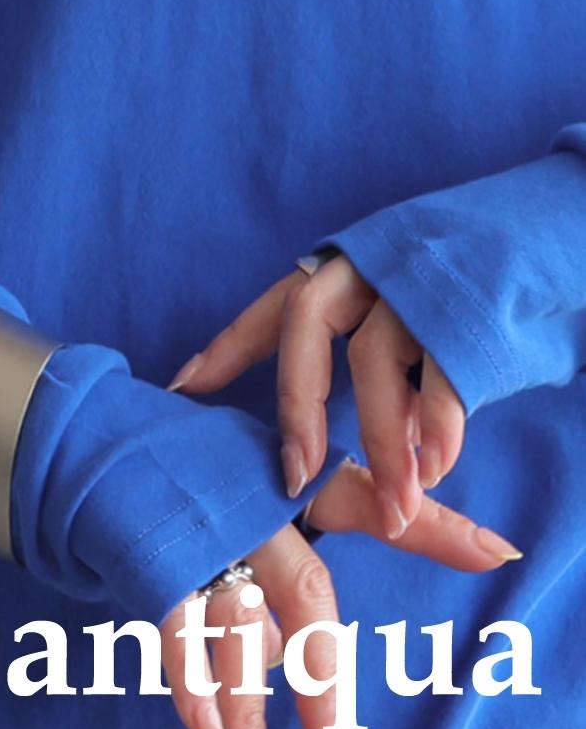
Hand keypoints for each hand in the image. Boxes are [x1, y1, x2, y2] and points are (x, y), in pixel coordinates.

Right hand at [159, 457, 520, 728]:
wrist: (95, 433)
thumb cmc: (197, 467)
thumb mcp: (272, 488)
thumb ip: (347, 537)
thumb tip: (429, 586)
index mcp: (288, 480)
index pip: (364, 501)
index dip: (430, 526)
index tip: (495, 553)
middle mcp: (252, 503)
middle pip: (306, 596)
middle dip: (322, 684)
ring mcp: (202, 530)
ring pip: (239, 630)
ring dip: (247, 708)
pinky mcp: (152, 552)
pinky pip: (177, 624)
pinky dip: (190, 677)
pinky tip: (204, 723)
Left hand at [168, 255, 469, 540]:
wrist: (564, 223)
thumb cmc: (482, 270)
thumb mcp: (409, 286)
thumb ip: (366, 337)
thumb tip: (329, 407)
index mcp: (349, 260)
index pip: (276, 306)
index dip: (227, 346)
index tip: (181, 389)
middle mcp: (372, 264)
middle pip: (307, 328)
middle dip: (297, 408)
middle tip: (295, 477)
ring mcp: (417, 283)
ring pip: (373, 365)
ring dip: (383, 444)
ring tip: (394, 505)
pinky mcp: (469, 312)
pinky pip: (440, 381)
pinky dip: (436, 434)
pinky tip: (436, 469)